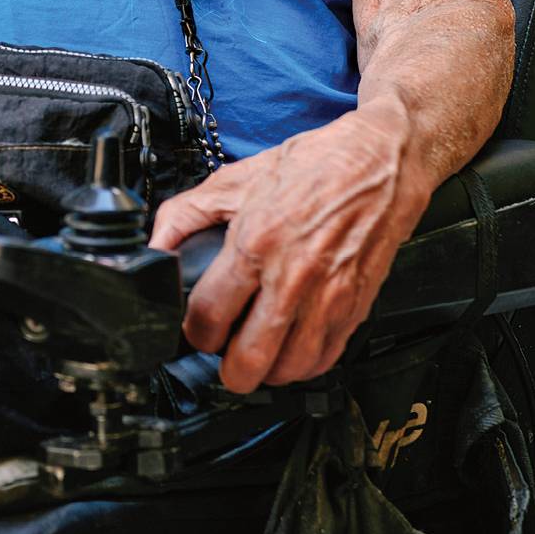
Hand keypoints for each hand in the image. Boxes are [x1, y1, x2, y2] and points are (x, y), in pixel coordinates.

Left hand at [147, 105, 428, 392]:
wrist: (381, 162)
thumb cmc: (313, 167)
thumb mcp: (234, 180)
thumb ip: (183, 216)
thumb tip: (153, 248)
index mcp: (257, 243)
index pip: (210, 316)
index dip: (193, 333)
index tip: (195, 329)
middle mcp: (293, 277)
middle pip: (248, 360)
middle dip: (226, 369)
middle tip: (222, 354)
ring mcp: (329, 297)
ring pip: (289, 369)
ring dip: (265, 371)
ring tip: (255, 354)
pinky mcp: (356, 307)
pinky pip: (325, 359)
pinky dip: (303, 365)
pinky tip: (290, 349)